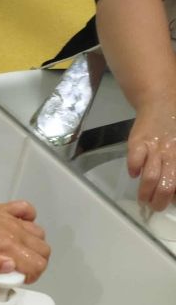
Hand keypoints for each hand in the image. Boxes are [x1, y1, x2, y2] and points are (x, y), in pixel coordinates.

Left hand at [0, 188, 49, 283]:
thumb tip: (11, 268)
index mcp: (5, 246)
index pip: (37, 264)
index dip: (31, 277)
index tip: (16, 280)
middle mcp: (13, 231)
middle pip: (44, 250)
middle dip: (36, 264)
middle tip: (17, 271)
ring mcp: (10, 218)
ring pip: (39, 233)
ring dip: (34, 246)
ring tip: (17, 255)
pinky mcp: (3, 209)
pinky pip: (28, 210)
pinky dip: (29, 220)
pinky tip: (17, 229)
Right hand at [128, 97, 175, 211]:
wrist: (163, 98)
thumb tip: (174, 190)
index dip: (174, 197)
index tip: (172, 201)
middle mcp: (172, 154)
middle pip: (166, 187)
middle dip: (159, 202)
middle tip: (155, 206)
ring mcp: (154, 149)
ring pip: (150, 178)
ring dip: (144, 193)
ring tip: (143, 199)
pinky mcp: (138, 142)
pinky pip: (134, 160)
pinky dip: (133, 169)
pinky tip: (134, 174)